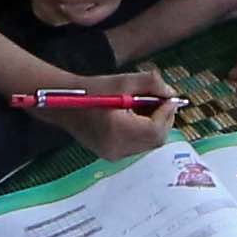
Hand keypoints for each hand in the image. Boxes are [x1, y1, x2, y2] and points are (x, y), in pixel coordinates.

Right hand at [52, 91, 172, 160]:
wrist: (65, 104)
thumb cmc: (92, 90)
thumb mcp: (122, 81)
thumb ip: (150, 84)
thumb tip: (171, 94)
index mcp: (117, 130)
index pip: (155, 130)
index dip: (166, 114)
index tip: (169, 98)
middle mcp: (116, 148)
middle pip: (155, 140)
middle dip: (164, 120)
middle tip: (163, 102)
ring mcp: (113, 154)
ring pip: (148, 144)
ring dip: (155, 126)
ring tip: (148, 107)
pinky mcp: (111, 155)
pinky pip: (137, 146)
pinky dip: (144, 132)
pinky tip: (137, 117)